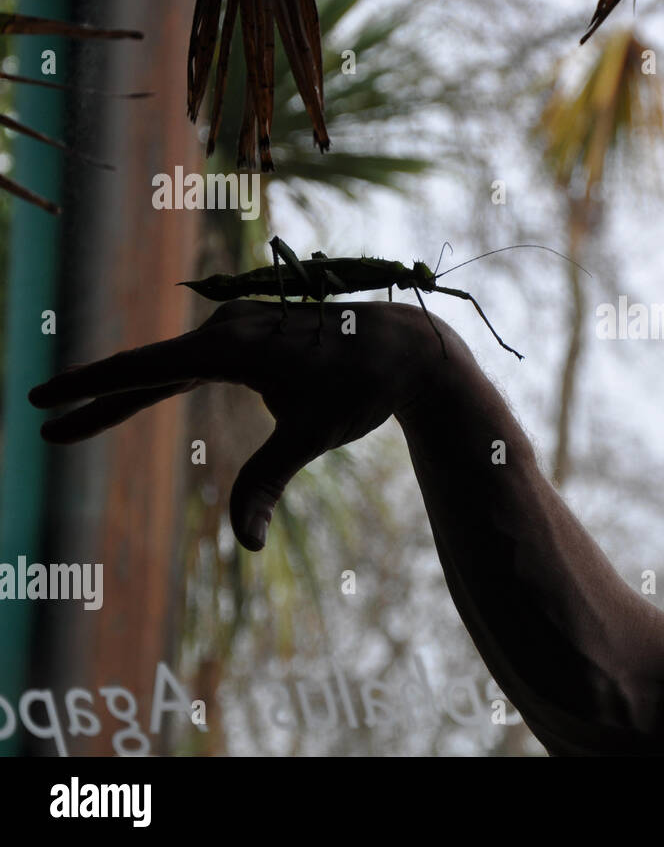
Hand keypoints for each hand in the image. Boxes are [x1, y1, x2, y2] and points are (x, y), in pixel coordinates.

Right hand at [29, 300, 466, 550]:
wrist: (408, 348)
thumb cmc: (361, 386)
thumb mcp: (313, 434)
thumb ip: (267, 483)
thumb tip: (244, 546)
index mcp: (231, 347)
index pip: (143, 369)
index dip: (90, 388)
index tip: (42, 399)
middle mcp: (227, 331)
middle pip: (147, 370)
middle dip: (96, 401)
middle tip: (44, 424)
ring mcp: (239, 330)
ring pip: (168, 368)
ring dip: (125, 394)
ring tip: (78, 424)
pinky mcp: (254, 337)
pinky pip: (195, 363)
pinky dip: (162, 383)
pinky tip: (144, 396)